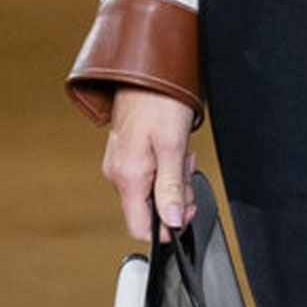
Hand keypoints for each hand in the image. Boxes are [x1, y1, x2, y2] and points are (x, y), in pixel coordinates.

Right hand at [100, 89, 199, 237]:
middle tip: (187, 171)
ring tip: (181, 157)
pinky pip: (149, 177)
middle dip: (176, 198)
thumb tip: (173, 221)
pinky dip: (166, 169)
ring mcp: (121, 166)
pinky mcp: (127, 158)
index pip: (141, 227)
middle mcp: (118, 175)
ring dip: (174, 181)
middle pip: (150, 211)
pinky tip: (174, 153)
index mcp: (127, 178)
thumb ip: (171, 188)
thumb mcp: (173, 148)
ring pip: (152, 193)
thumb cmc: (159, 104)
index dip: (167, 229)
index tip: (187, 211)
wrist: (146, 77)